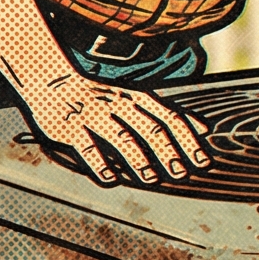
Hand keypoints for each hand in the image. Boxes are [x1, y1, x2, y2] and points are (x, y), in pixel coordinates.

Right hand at [19, 71, 210, 185]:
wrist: (53, 80)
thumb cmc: (103, 93)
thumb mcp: (138, 96)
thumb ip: (169, 112)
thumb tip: (205, 127)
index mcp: (138, 98)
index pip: (170, 118)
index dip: (188, 140)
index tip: (202, 161)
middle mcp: (119, 105)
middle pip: (149, 129)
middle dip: (167, 152)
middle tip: (181, 173)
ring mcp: (95, 116)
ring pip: (121, 137)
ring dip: (138, 159)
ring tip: (151, 178)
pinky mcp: (71, 129)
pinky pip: (88, 147)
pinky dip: (100, 164)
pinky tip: (111, 180)